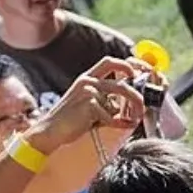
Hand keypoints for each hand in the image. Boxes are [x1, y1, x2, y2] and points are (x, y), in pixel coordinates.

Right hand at [25, 56, 146, 150]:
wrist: (50, 130)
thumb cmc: (72, 119)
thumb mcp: (89, 102)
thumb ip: (107, 98)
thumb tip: (132, 102)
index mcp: (88, 77)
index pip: (109, 62)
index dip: (126, 65)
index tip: (139, 73)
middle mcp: (87, 81)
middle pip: (121, 81)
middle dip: (136, 95)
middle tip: (142, 107)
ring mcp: (87, 92)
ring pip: (121, 94)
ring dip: (132, 108)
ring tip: (134, 118)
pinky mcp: (88, 105)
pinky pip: (111, 114)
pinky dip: (117, 123)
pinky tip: (117, 127)